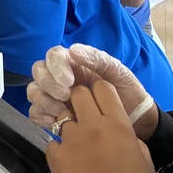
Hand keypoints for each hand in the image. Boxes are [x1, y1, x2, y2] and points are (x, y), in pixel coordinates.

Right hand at [28, 44, 157, 139]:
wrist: (138, 123)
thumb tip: (72, 49)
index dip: (55, 67)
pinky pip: (36, 113)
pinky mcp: (55, 117)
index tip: (69, 81)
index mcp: (75, 64)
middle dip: (48, 84)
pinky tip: (56, 122)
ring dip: (43, 100)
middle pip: (39, 72)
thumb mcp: (118, 72)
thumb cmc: (128, 93)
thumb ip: (97, 59)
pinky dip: (40, 116)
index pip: (53, 56)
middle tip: (65, 96)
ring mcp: (56, 98)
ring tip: (62, 112)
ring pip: (35, 92)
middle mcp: (61, 78)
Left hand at [47, 83, 157, 172]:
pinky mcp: (56, 157)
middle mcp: (92, 127)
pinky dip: (60, 148)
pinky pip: (53, 142)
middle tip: (85, 112)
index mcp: (118, 125)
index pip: (103, 87)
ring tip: (78, 141)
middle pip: (78, 93)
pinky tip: (69, 158)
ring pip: (63, 116)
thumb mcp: (143, 156)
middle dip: (81, 99)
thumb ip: (128, 134)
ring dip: (70, 125)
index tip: (101, 99)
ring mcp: (71, 141)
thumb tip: (117, 126)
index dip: (101, 91)